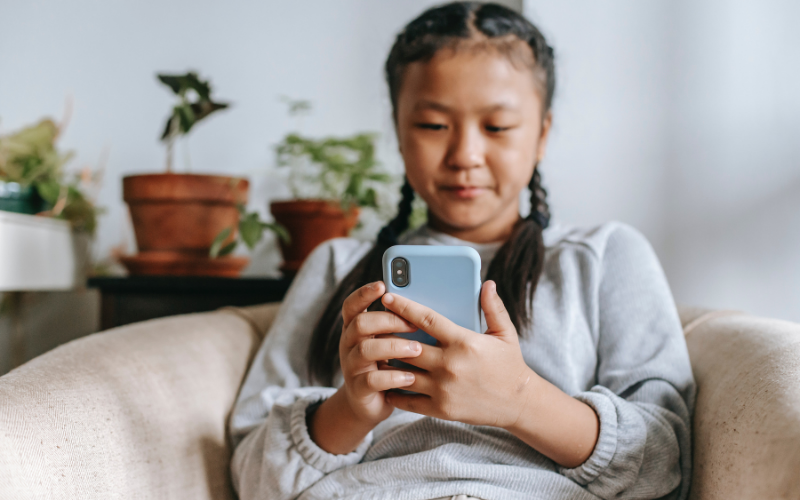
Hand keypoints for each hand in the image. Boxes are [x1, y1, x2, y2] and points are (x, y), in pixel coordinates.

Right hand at [338, 281, 421, 425]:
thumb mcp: (391, 341)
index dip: (364, 293)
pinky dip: (393, 377)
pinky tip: (410, 377)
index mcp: (355, 328)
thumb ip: (400, 325)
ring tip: (417, 349)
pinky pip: (372, 379)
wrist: (372, 404)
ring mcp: (351, 367)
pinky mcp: (358, 389)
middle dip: (387, 320)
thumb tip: (429, 301)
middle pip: (360, 323)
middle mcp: (349, 344)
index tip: (382, 285)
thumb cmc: (390, 365)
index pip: (352, 305)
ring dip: (393, 346)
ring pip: (365, 349)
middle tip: (412, 325)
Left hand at [381, 280, 538, 428]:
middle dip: (388, 335)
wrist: (519, 404)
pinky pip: (407, 400)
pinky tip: (385, 381)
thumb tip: (486, 283)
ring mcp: (443, 389)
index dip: (404, 306)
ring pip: (403, 373)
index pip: (426, 319)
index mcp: (464, 342)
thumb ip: (493, 307)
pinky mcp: (440, 409)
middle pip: (407, 346)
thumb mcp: (505, 333)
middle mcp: (450, 365)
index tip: (387, 297)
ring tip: (375, 352)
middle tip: (374, 326)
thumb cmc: (509, 365)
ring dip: (387, 362)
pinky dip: (393, 390)